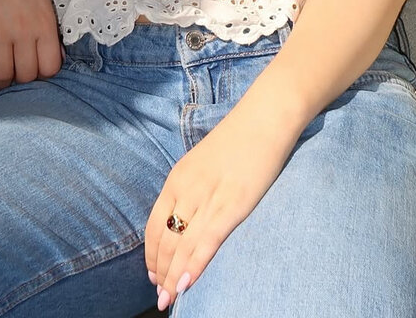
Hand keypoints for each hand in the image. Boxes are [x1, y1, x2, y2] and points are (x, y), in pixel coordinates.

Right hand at [0, 0, 64, 100]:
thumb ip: (50, 30)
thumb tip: (56, 58)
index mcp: (44, 23)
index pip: (50, 66)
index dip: (46, 74)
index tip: (39, 71)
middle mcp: (23, 32)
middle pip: (27, 75)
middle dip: (25, 81)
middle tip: (20, 75)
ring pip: (4, 75)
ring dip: (4, 82)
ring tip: (3, 80)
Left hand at [145, 111, 294, 309]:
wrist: (264, 117)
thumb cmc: (238, 139)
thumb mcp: (203, 161)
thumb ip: (191, 187)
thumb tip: (185, 215)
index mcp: (177, 177)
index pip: (154, 225)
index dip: (151, 254)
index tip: (153, 274)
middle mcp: (187, 188)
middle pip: (165, 239)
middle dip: (159, 272)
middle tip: (160, 296)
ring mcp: (209, 196)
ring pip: (181, 245)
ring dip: (172, 276)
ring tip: (168, 300)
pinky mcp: (233, 203)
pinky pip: (207, 241)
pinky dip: (194, 265)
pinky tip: (185, 284)